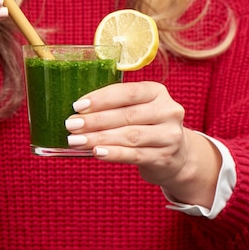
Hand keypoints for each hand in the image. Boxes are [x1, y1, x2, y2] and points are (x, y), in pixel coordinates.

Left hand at [65, 81, 220, 206]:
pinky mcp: (164, 157)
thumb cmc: (147, 126)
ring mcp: (169, 135)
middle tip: (71, 125)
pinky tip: (96, 152)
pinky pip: (134, 154)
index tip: (78, 106)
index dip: (101, 99)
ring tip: (76, 140)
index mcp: (157, 92)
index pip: (127, 93)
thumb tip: (78, 111)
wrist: (177, 155)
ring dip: (99, 138)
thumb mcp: (139, 108)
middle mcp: (168, 111)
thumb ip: (116, 106)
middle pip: (126, 115)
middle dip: (95, 120)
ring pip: (129, 135)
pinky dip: (113, 153)